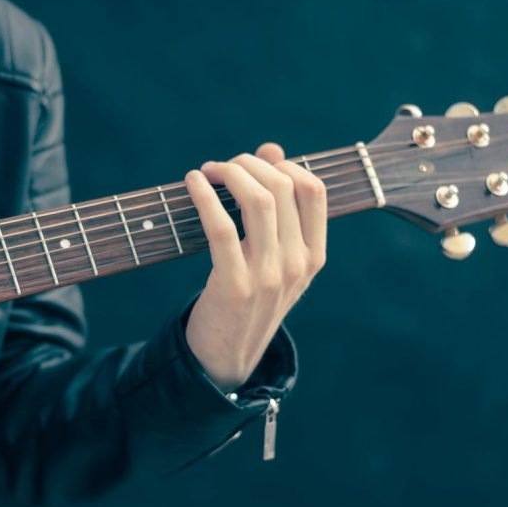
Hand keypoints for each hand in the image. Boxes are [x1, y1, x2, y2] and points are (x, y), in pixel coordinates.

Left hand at [184, 143, 326, 390]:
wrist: (227, 356)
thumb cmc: (248, 299)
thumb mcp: (273, 258)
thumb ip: (278, 208)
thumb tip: (272, 150)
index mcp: (314, 256)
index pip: (314, 190)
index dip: (283, 165)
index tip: (255, 164)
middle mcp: (297, 265)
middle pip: (282, 188)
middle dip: (248, 164)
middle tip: (222, 166)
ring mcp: (268, 276)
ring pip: (258, 201)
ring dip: (229, 173)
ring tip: (208, 171)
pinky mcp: (234, 285)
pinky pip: (221, 227)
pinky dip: (204, 196)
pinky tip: (192, 183)